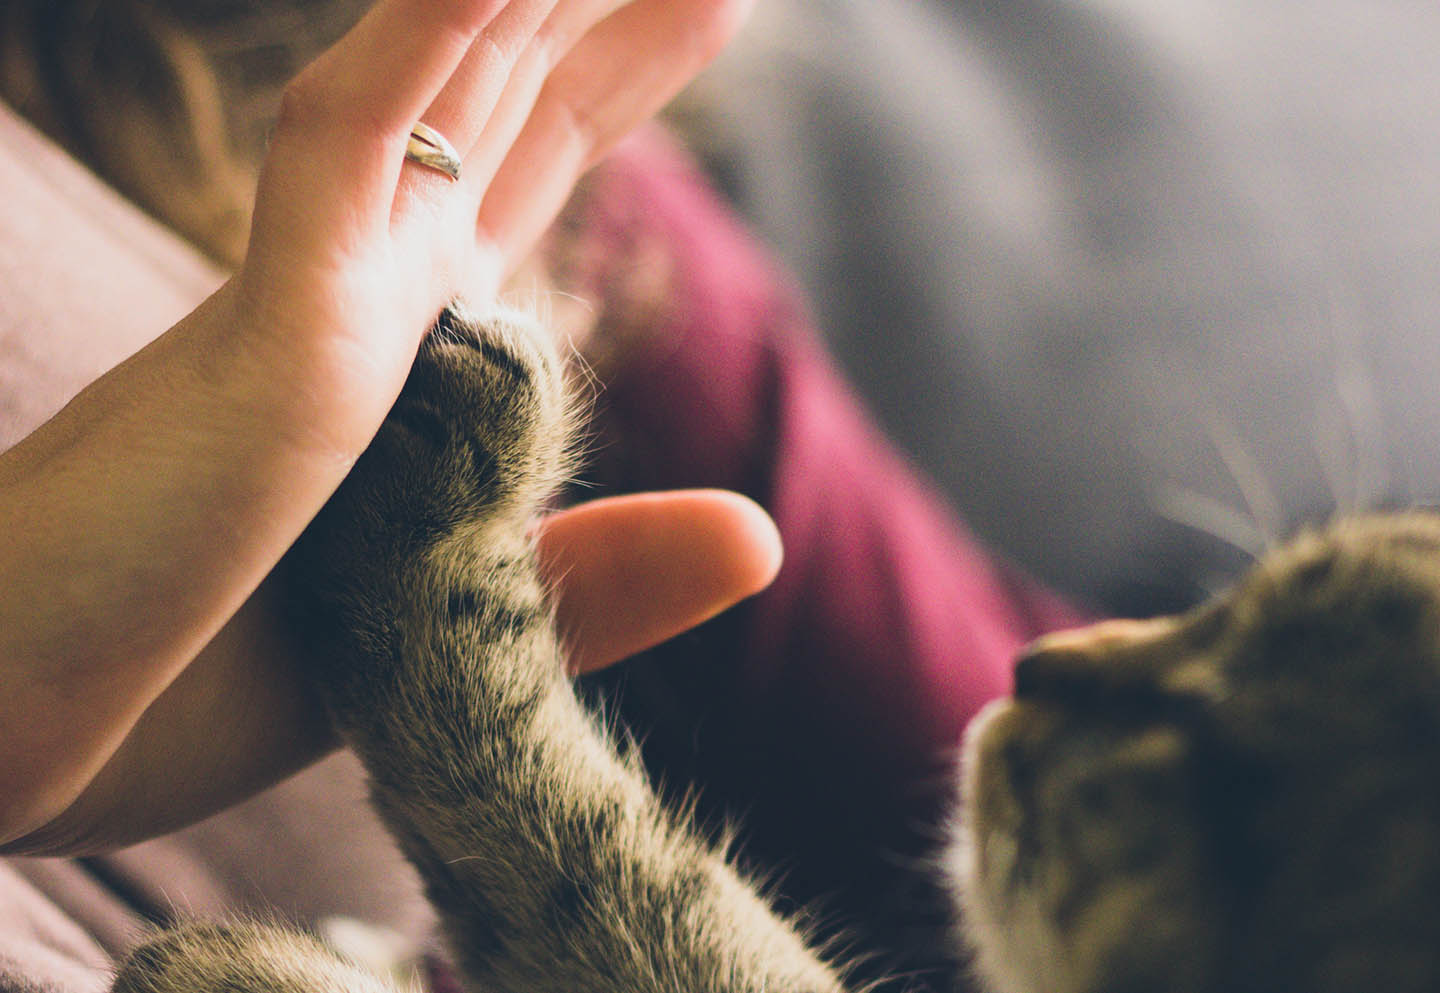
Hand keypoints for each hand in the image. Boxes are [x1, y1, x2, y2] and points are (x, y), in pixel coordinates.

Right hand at [0, 0, 754, 852]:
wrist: (22, 737)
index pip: (524, 162)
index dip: (612, 71)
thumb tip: (764, 536)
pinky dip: (425, 41)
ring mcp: (316, 292)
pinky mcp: (267, 332)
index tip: (696, 1)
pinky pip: (349, 145)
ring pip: (446, 79)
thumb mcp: (457, 628)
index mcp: (405, 344)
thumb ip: (605, 573)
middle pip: (508, 93)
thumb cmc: (195, 680)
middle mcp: (367, 288)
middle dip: (599, 4)